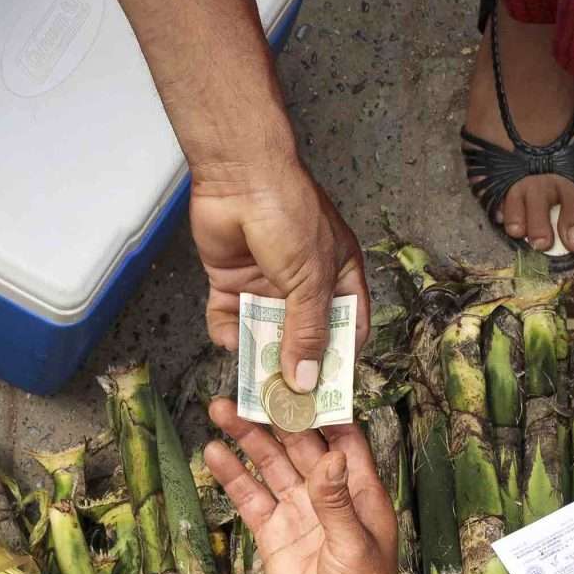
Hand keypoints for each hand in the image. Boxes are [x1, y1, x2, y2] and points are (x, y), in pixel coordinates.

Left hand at [191, 163, 364, 393]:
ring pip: (265, 331)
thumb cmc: (290, 213)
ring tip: (254, 379)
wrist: (239, 175)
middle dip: (295, 365)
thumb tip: (307, 380)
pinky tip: (228, 338)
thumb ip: (308, 330)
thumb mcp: (310, 278)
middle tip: (288, 398)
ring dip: (259, 352)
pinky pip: (229, 316)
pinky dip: (227, 330)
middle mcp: (304, 284)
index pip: (347, 328)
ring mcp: (267, 283)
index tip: (330, 392)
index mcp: (339, 277)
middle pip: (303, 336)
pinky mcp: (232, 280)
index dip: (340, 360)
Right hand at [203, 406, 405, 573]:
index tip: (299, 379)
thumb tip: (328, 456)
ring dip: (247, 439)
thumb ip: (335, 501)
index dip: (322, 409)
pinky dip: (232, 477)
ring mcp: (297, 510)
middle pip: (297, 443)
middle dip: (274, 416)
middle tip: (248, 388)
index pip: (342, 436)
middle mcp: (326, 492)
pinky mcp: (272, 533)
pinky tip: (214, 454)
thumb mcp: (354, 545)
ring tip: (222, 410)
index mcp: (358, 489)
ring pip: (269, 465)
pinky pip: (250, 498)